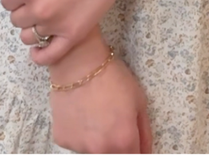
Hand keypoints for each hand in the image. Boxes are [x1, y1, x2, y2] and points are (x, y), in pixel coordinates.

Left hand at [0, 0, 159, 64]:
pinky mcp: (73, 34)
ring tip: (47, 15)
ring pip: (29, 36)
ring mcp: (54, 23)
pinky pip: (48, 55)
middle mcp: (37, 7)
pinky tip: (41, 48)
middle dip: (24, 9)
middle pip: (16, 19)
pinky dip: (40, 56)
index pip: (7, 0)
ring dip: (33, 28)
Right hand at [49, 26, 152, 154]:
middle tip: (112, 122)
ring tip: (94, 113)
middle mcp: (101, 150)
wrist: (79, 62)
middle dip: (116, 144)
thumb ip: (144, 132)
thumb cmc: (112, 77)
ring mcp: (79, 147)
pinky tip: (80, 112)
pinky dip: (80, 133)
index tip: (130, 138)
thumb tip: (145, 152)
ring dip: (97, 140)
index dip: (134, 148)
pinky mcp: (62, 140)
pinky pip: (76, 142)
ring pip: (93, 150)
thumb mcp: (139, 100)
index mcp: (124, 142)